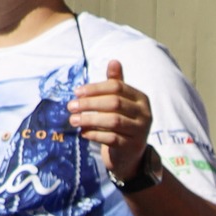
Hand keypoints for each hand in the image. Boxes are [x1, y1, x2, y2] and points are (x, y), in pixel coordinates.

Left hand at [69, 60, 154, 182]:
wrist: (129, 155)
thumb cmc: (121, 123)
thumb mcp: (120, 102)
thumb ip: (116, 83)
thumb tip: (114, 61)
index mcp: (141, 99)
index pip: (117, 87)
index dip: (95, 88)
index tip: (76, 92)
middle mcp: (145, 114)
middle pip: (115, 103)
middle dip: (89, 103)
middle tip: (71, 106)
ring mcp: (140, 131)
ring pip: (113, 120)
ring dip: (89, 119)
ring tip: (73, 120)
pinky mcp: (133, 147)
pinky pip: (111, 138)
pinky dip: (94, 134)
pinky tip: (83, 133)